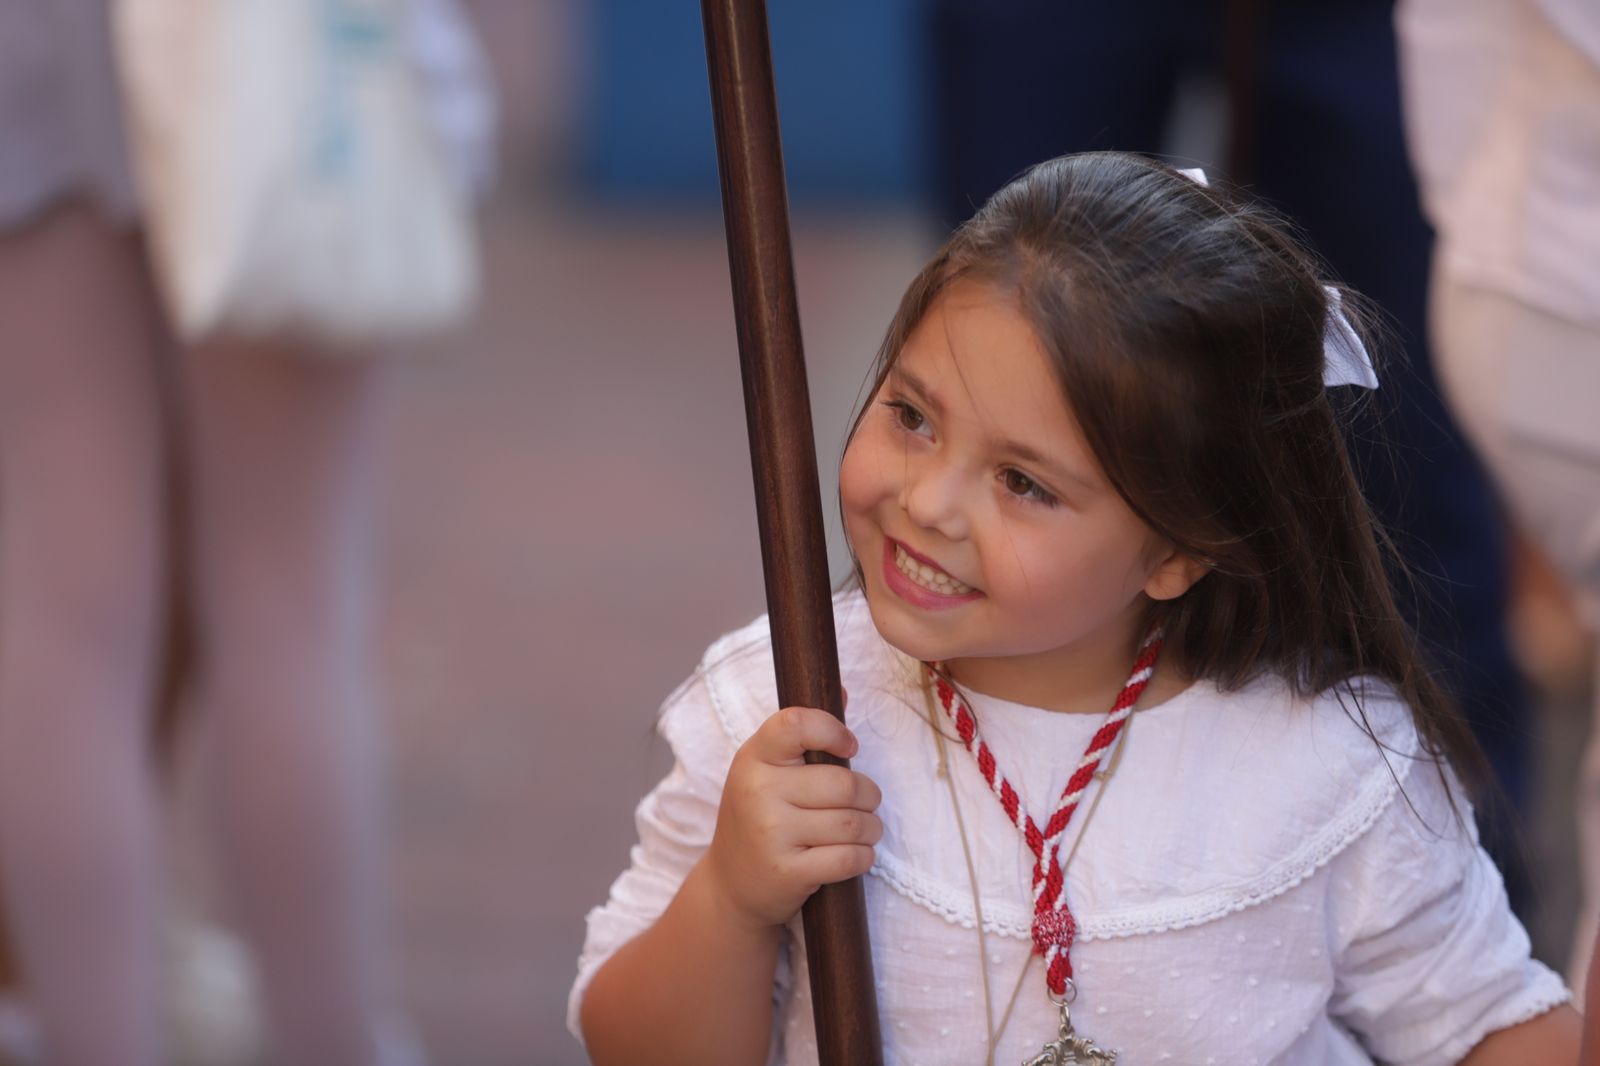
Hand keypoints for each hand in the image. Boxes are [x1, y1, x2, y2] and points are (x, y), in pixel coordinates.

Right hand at [701, 701, 882, 930]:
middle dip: (869, 795)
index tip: (848, 748)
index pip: (797, 724)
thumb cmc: (759, 818)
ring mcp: (771, 834)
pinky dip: (864, 856)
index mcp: (754, 757)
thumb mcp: (767, 771)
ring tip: (863, 830)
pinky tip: (856, 853)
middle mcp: (758, 792)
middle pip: (844, 784)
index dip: (834, 731)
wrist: (730, 884)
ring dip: (871, 828)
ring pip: (853, 823)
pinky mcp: (787, 872)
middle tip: (865, 802)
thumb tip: (842, 690)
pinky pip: (849, 858)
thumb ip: (803, 734)